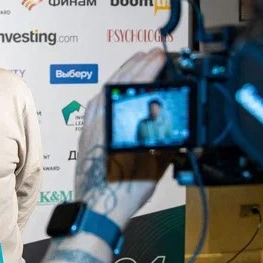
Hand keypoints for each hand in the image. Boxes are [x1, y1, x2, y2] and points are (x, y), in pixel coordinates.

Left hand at [74, 49, 171, 226]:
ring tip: (137, 64)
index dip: (149, 66)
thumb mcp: (155, 163)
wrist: (97, 209)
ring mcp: (90, 124)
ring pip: (106, 90)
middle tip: (152, 53)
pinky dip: (109, 92)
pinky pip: (97, 103)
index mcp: (118, 119)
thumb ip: (166, 140)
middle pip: (119, 81)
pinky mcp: (85, 134)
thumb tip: (177, 129)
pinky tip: (114, 91)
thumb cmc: (124, 189)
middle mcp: (100, 117)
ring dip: (123, 75)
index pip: (135, 83)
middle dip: (137, 64)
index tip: (160, 55)